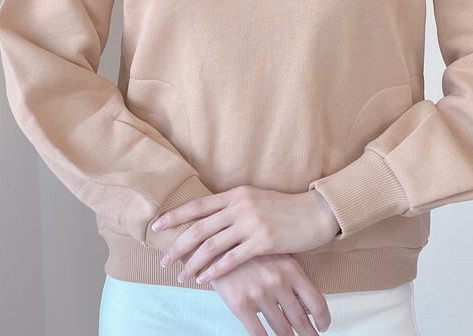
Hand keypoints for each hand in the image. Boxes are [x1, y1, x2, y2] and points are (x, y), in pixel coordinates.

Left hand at [151, 185, 340, 283]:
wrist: (315, 213)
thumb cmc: (284, 208)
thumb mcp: (256, 199)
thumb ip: (234, 206)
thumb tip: (210, 219)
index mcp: (236, 194)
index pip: (199, 205)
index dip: (176, 215)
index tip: (157, 226)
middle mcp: (240, 206)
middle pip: (200, 228)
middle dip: (178, 246)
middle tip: (164, 260)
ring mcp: (252, 223)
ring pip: (212, 246)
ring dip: (193, 263)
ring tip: (182, 276)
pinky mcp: (263, 241)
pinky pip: (232, 259)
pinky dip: (215, 271)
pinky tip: (205, 279)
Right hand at [211, 253, 330, 335]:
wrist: (216, 241)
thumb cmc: (248, 247)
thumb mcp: (275, 253)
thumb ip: (290, 275)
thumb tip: (303, 300)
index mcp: (291, 269)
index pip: (317, 302)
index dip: (323, 319)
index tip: (322, 326)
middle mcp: (278, 283)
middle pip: (301, 321)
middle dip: (308, 334)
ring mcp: (260, 294)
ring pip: (282, 330)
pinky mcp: (240, 304)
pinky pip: (258, 334)